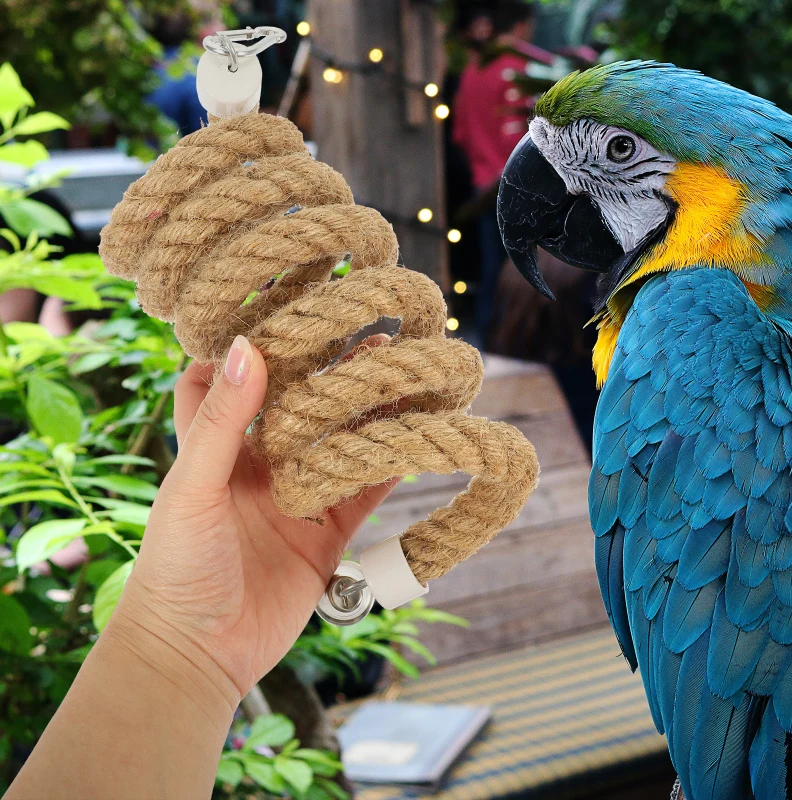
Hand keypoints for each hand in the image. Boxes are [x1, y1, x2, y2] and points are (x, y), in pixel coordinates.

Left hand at [112, 334, 395, 703]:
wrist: (199, 655)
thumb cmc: (175, 568)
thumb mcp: (193, 488)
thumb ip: (222, 422)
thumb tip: (248, 346)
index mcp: (219, 446)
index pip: (236, 377)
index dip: (256, 341)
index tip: (286, 302)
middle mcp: (260, 464)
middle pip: (302, 404)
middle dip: (331, 370)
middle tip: (368, 333)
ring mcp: (298, 495)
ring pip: (340, 441)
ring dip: (368, 410)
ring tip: (401, 372)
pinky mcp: (327, 532)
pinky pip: (364, 490)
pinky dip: (389, 464)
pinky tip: (414, 434)